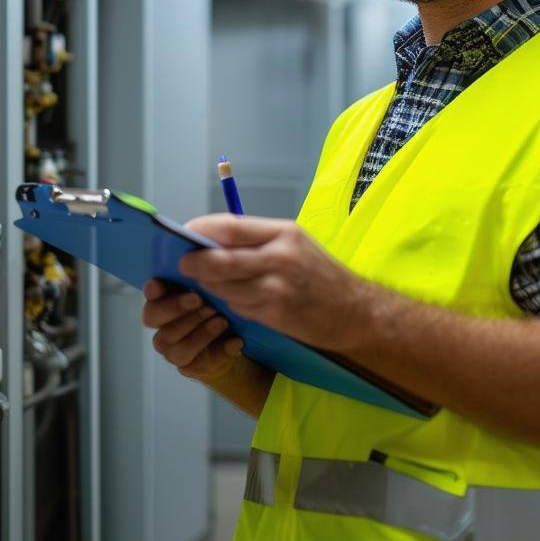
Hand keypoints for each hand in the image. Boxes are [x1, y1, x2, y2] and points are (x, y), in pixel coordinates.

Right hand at [141, 278, 243, 382]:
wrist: (232, 340)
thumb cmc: (220, 308)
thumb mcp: (215, 290)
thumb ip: (205, 279)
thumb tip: (208, 260)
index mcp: (166, 301)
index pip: (151, 294)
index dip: (152, 290)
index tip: (160, 285)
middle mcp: (163, 325)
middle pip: (153, 317)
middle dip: (175, 307)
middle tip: (199, 299)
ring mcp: (172, 348)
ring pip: (174, 344)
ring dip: (200, 331)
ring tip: (221, 320)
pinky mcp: (189, 366)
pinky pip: (198, 362)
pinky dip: (220, 350)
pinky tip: (235, 341)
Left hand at [178, 215, 371, 353]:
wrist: (354, 310)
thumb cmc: (321, 274)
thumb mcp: (296, 243)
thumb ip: (259, 240)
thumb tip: (214, 240)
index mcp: (284, 233)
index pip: (230, 226)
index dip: (202, 230)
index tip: (186, 233)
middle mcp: (280, 258)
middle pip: (219, 259)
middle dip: (195, 263)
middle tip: (184, 264)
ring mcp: (277, 288)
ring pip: (224, 286)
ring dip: (212, 286)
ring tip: (212, 283)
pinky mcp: (275, 314)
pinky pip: (238, 307)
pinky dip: (231, 304)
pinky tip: (239, 300)